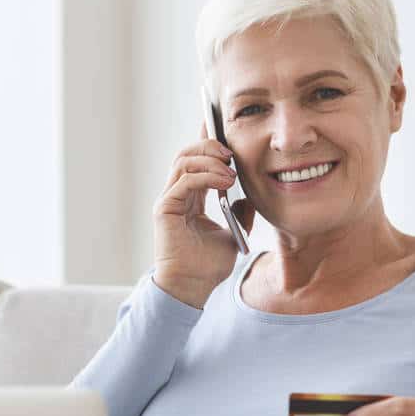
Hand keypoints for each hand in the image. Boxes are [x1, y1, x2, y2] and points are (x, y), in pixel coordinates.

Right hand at [152, 124, 255, 308]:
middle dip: (209, 146)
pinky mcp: (165, 209)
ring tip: (230, 170)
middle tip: (231, 153)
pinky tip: (224, 182)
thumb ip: (239, 213)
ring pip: (183, 162)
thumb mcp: (233, 234)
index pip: (196, 161)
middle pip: (187, 154)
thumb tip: (248, 197)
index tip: (224, 128)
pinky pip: (184, 180)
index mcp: (189, 198)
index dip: (207, 142)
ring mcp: (169, 200)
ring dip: (210, 160)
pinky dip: (206, 176)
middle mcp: (176, 195)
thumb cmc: (208, 266)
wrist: (193, 287)